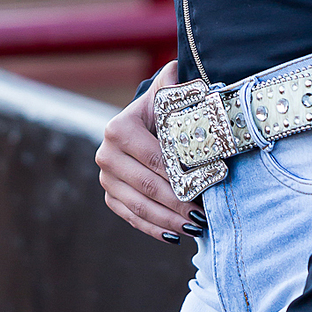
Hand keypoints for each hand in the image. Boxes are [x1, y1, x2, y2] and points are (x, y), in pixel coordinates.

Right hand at [95, 60, 195, 241]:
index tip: (206, 186)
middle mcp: (105, 154)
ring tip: (195, 228)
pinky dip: (153, 228)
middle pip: (148, 186)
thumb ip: (178, 83)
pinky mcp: (109, 195)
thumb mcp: (168, 92)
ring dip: (168, 220)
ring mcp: (106, 178)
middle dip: (178, 203)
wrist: (144, 122)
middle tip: (203, 216)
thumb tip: (192, 75)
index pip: (155, 158)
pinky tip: (174, 236)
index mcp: (118, 128)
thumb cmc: (163, 108)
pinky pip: (131, 217)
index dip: (181, 175)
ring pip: (139, 206)